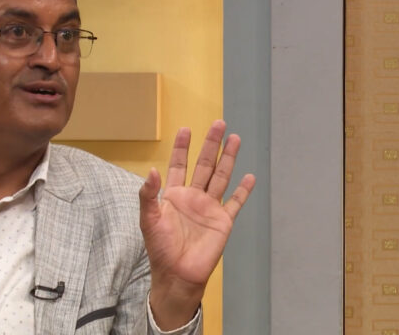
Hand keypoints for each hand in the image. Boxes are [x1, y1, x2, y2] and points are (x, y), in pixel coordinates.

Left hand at [138, 120, 254, 328]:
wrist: (178, 274)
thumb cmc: (160, 248)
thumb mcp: (148, 220)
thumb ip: (148, 195)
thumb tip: (151, 170)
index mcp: (173, 194)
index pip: (178, 164)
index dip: (182, 147)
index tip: (186, 129)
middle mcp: (193, 197)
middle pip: (204, 165)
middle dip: (211, 145)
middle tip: (219, 124)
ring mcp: (209, 208)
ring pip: (221, 177)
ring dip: (228, 159)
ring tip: (235, 139)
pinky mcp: (223, 221)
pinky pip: (235, 202)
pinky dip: (243, 190)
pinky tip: (250, 176)